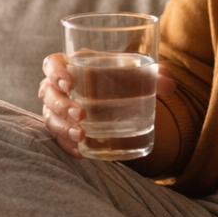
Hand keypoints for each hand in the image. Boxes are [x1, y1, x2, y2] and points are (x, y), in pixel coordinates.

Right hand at [39, 53, 174, 158]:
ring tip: (81, 136)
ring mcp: (58, 108)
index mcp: (73, 64)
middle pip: (47, 92)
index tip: (69, 82)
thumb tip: (170, 85)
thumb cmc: (123, 79)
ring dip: (62, 127)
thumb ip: (154, 75)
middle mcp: (60, 86)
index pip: (52, 64)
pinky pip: (57, 137)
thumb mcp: (137, 75)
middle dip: (61, 105)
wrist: (119, 97)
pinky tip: (80, 152)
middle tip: (81, 114)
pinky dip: (66, 145)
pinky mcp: (63, 127)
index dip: (55, 72)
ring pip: (49, 116)